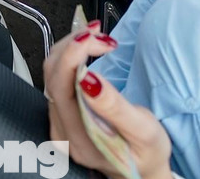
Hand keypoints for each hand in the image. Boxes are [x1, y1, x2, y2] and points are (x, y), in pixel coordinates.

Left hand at [44, 23, 172, 178]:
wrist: (144, 172)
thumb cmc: (148, 154)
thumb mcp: (143, 131)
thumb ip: (115, 108)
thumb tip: (89, 80)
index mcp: (79, 138)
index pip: (60, 88)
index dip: (71, 56)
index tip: (93, 38)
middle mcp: (63, 132)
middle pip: (52, 76)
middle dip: (73, 46)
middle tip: (100, 34)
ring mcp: (60, 123)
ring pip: (52, 74)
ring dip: (70, 48)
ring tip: (96, 35)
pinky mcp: (64, 115)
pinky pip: (58, 78)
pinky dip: (71, 57)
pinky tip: (87, 48)